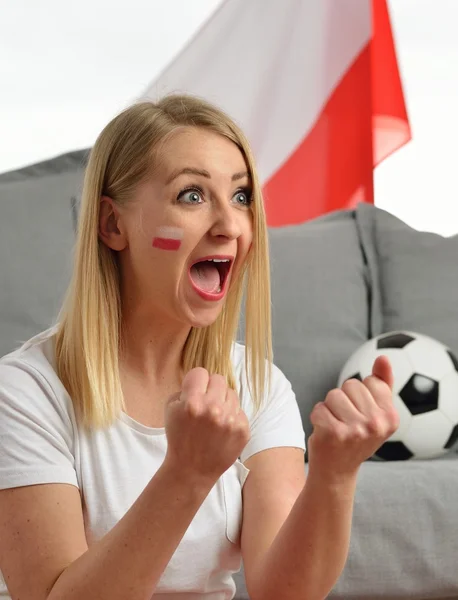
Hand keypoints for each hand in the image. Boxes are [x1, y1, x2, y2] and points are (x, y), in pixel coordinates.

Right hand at [163, 367, 250, 483]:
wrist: (192, 469)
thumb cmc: (179, 438)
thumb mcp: (171, 410)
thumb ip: (184, 390)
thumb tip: (200, 381)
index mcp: (193, 402)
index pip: (200, 372)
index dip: (195, 381)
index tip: (195, 390)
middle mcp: (213, 409)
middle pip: (218, 379)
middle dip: (210, 389)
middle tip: (205, 402)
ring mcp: (230, 420)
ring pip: (231, 393)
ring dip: (222, 402)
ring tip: (214, 417)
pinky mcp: (243, 430)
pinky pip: (240, 410)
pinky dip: (232, 417)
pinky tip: (222, 428)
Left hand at [307, 356, 399, 480]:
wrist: (337, 472)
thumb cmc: (355, 437)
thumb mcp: (375, 412)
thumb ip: (382, 383)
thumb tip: (383, 357)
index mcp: (391, 417)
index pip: (370, 381)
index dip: (360, 395)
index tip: (361, 415)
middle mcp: (377, 424)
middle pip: (351, 385)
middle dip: (344, 400)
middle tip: (346, 423)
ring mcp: (356, 430)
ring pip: (333, 394)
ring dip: (329, 408)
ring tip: (336, 426)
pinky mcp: (333, 433)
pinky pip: (319, 407)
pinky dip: (317, 416)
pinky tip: (324, 432)